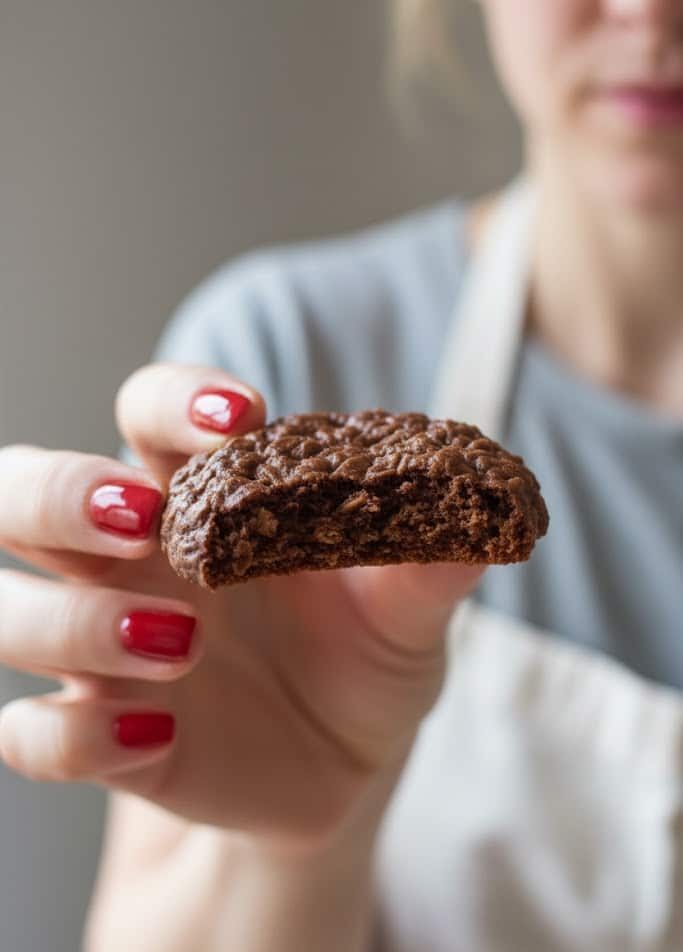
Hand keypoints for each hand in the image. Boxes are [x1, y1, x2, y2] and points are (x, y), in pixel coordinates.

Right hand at [0, 364, 483, 850]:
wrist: (346, 770)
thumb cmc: (365, 662)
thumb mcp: (406, 615)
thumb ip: (428, 564)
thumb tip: (487, 507)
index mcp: (203, 501)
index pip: (148, 414)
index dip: (175, 402)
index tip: (238, 418)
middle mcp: (134, 561)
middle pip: (25, 490)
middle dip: (60, 492)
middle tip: (141, 519)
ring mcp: (106, 649)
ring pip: (9, 610)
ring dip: (73, 621)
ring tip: (179, 642)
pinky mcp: (103, 735)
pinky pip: (34, 732)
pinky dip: (73, 735)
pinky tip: (155, 739)